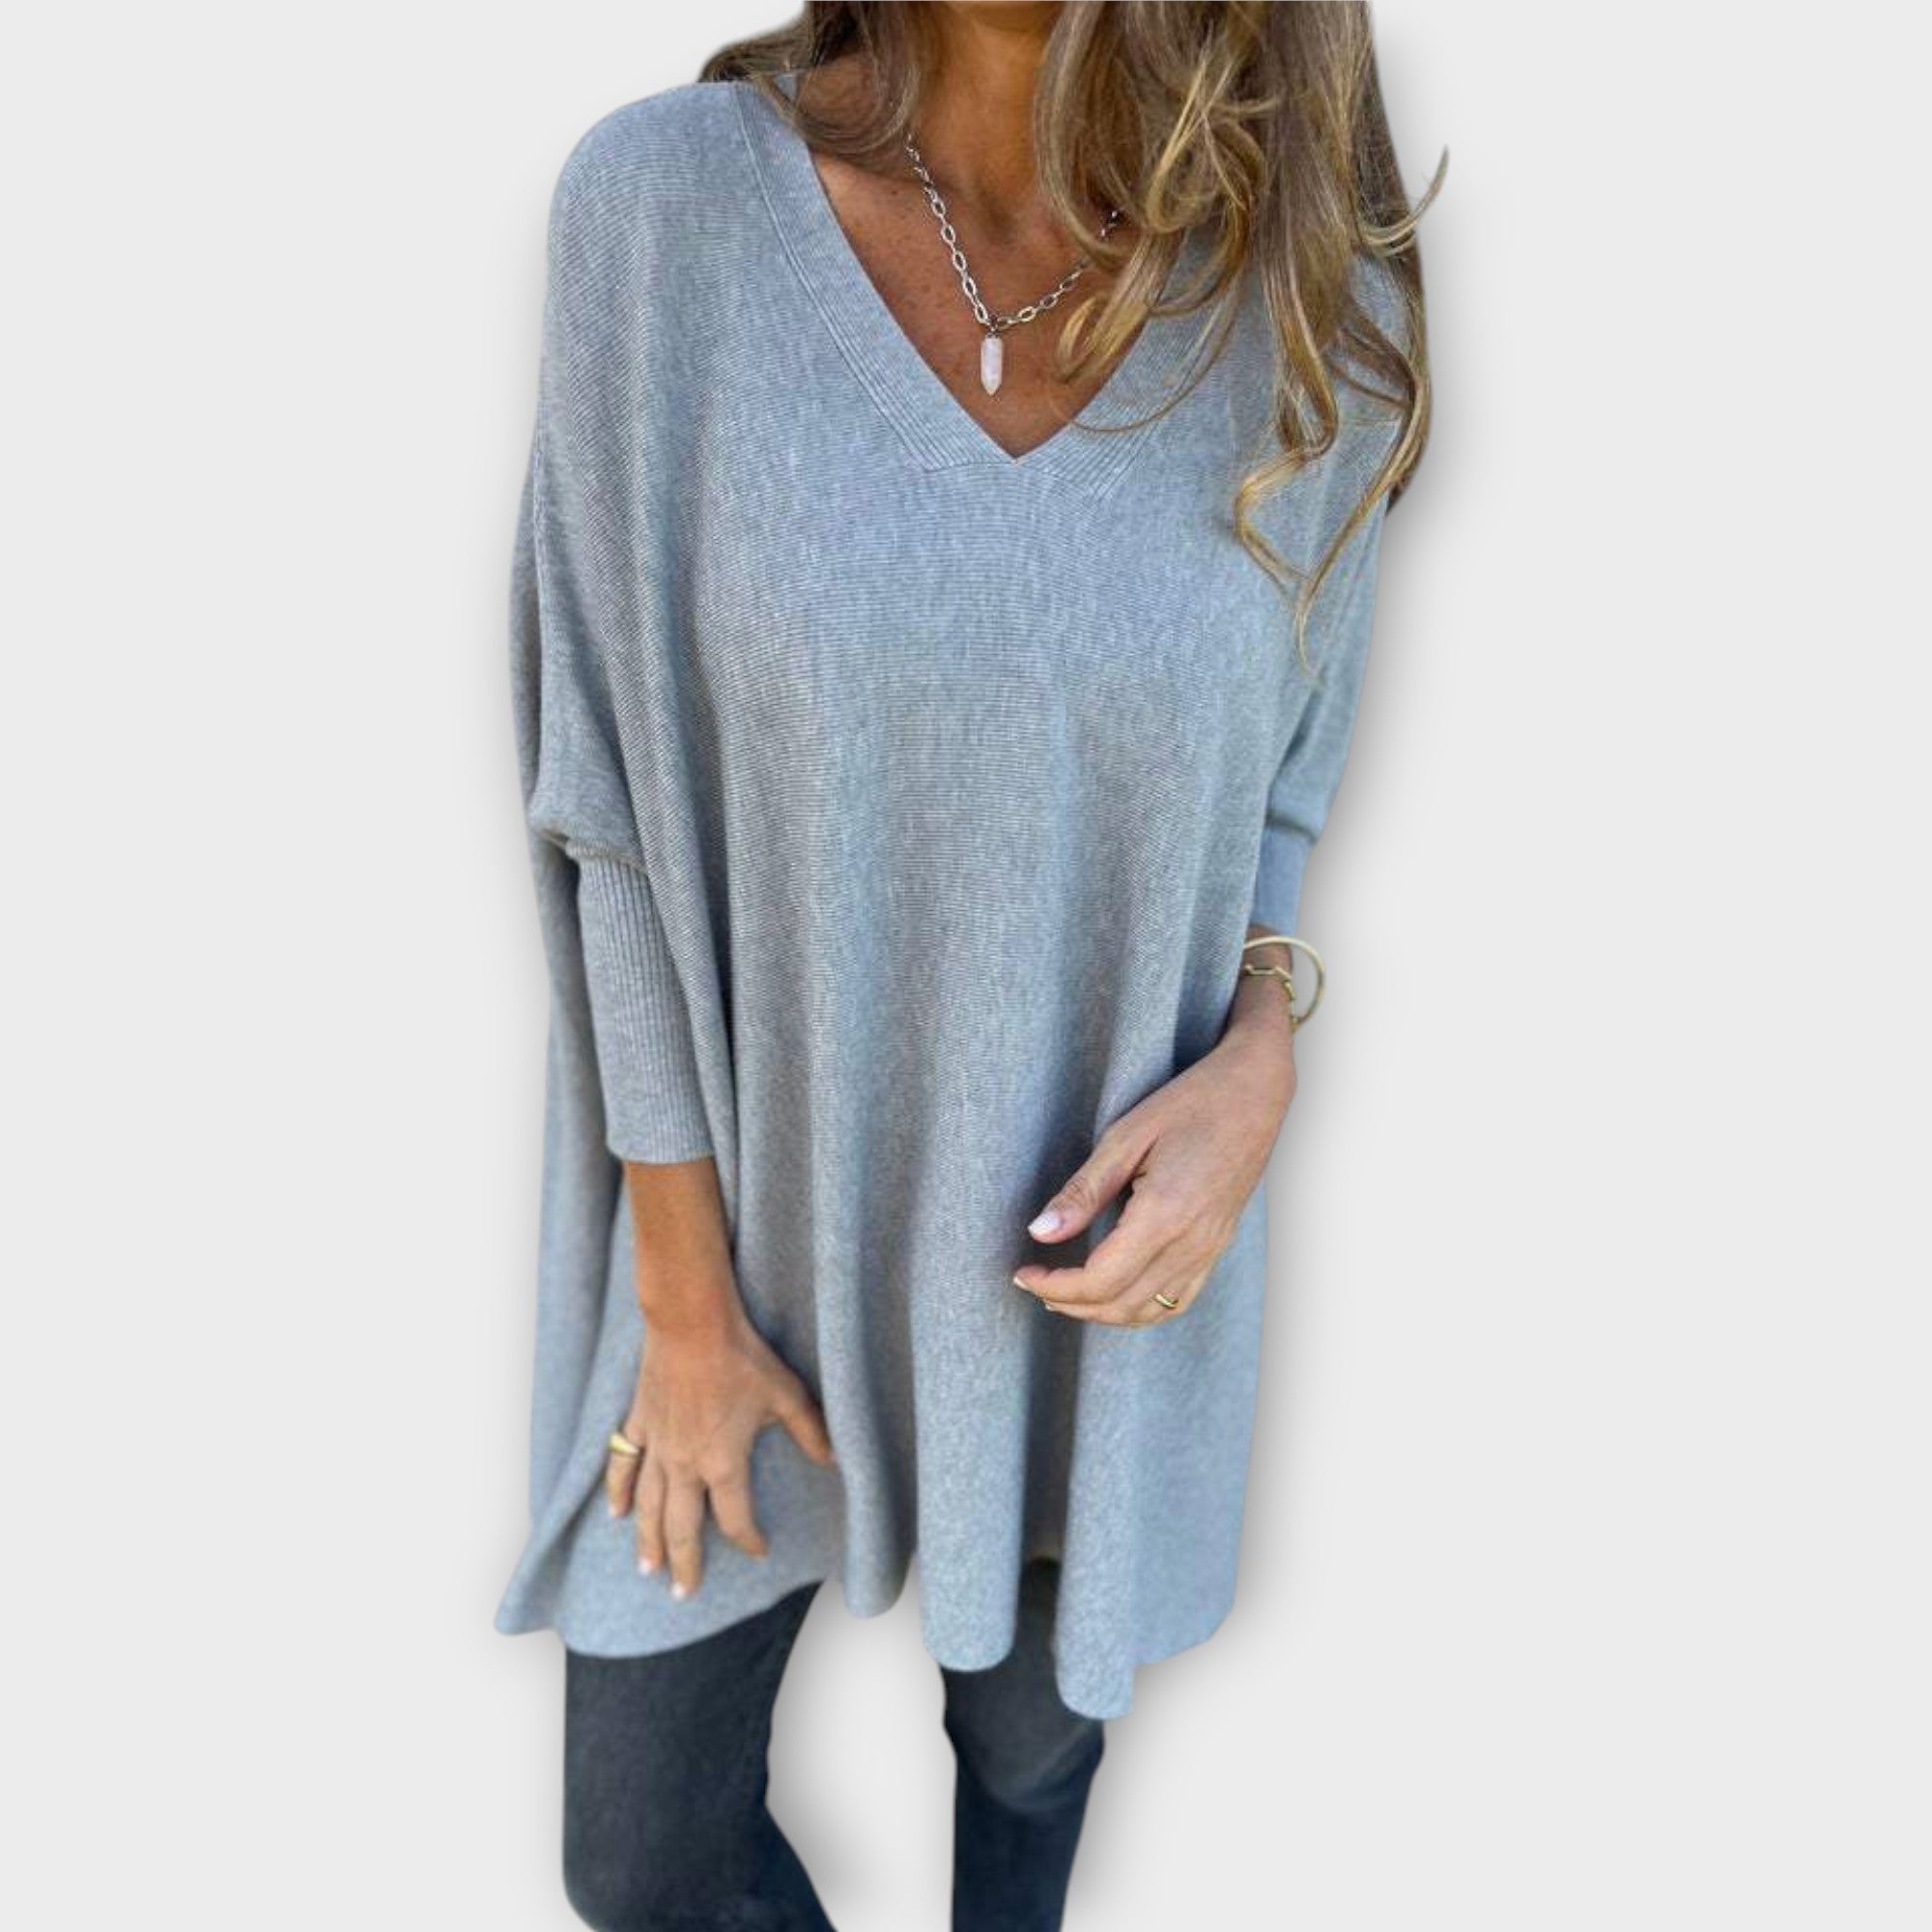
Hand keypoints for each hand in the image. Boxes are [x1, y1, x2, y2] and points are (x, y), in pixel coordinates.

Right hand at [605, 1311, 834, 1598]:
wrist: (692, 1322)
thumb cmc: (742, 1357)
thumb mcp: (786, 1395)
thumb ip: (811, 1432)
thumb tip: (835, 1460)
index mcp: (724, 1463)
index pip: (735, 1518)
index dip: (748, 1540)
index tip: (758, 1550)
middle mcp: (686, 1464)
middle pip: (682, 1527)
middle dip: (685, 1563)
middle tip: (684, 1593)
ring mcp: (657, 1445)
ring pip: (648, 1506)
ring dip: (648, 1541)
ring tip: (647, 1571)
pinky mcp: (639, 1422)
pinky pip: (623, 1464)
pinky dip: (617, 1491)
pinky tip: (614, 1514)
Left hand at [1011, 1008, 1295, 1326]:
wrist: (1255, 1092)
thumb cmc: (1191, 1103)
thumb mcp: (1125, 1137)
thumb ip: (1083, 1191)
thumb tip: (1039, 1233)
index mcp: (1165, 1214)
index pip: (1100, 1280)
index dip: (1055, 1286)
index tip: (1023, 1272)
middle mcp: (1192, 1243)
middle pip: (1122, 1305)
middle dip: (1070, 1305)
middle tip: (1036, 1284)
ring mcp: (1210, 1250)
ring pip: (1150, 1312)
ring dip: (1102, 1314)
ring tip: (1066, 1294)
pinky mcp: (1218, 1247)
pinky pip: (1179, 1300)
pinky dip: (1140, 1310)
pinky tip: (1116, 1292)